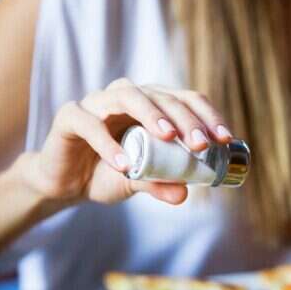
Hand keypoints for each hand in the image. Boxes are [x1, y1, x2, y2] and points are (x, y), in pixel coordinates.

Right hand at [20, 78, 232, 204]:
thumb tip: (184, 195)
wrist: (65, 183)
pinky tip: (124, 164)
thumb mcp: (138, 182)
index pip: (185, 99)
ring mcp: (96, 103)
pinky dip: (107, 143)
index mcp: (150, 106)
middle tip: (202, 144)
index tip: (225, 140)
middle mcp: (126, 97)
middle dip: (185, 118)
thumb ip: (159, 184)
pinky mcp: (70, 116)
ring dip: (151, 114)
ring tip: (168, 137)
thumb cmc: (106, 174)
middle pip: (161, 95)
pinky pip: (88, 123)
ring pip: (127, 95)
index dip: (207, 116)